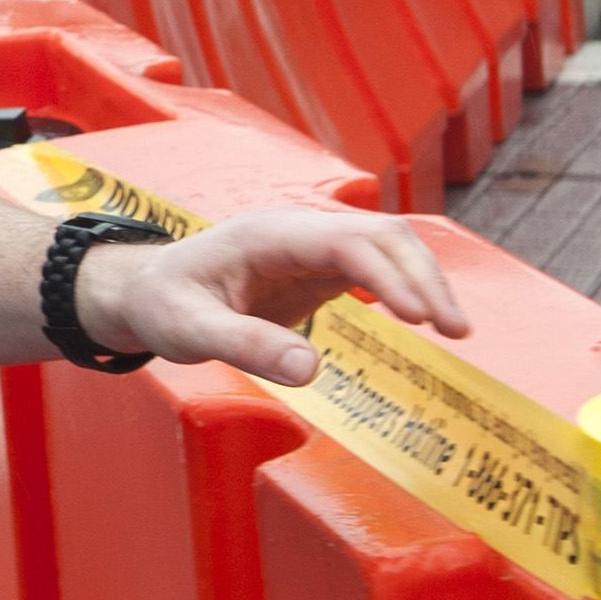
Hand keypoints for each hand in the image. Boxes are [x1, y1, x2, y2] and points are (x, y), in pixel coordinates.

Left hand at [76, 204, 469, 385]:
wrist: (146, 290)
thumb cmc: (162, 304)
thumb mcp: (190, 331)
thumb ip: (246, 347)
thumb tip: (310, 370)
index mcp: (270, 233)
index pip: (348, 242)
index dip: (390, 276)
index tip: (420, 317)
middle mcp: (298, 229)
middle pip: (382, 235)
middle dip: (424, 276)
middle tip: (455, 330)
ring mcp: (312, 244)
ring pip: (387, 245)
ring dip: (423, 279)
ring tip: (454, 328)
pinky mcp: (318, 265)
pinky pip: (375, 266)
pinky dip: (407, 287)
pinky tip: (427, 318)